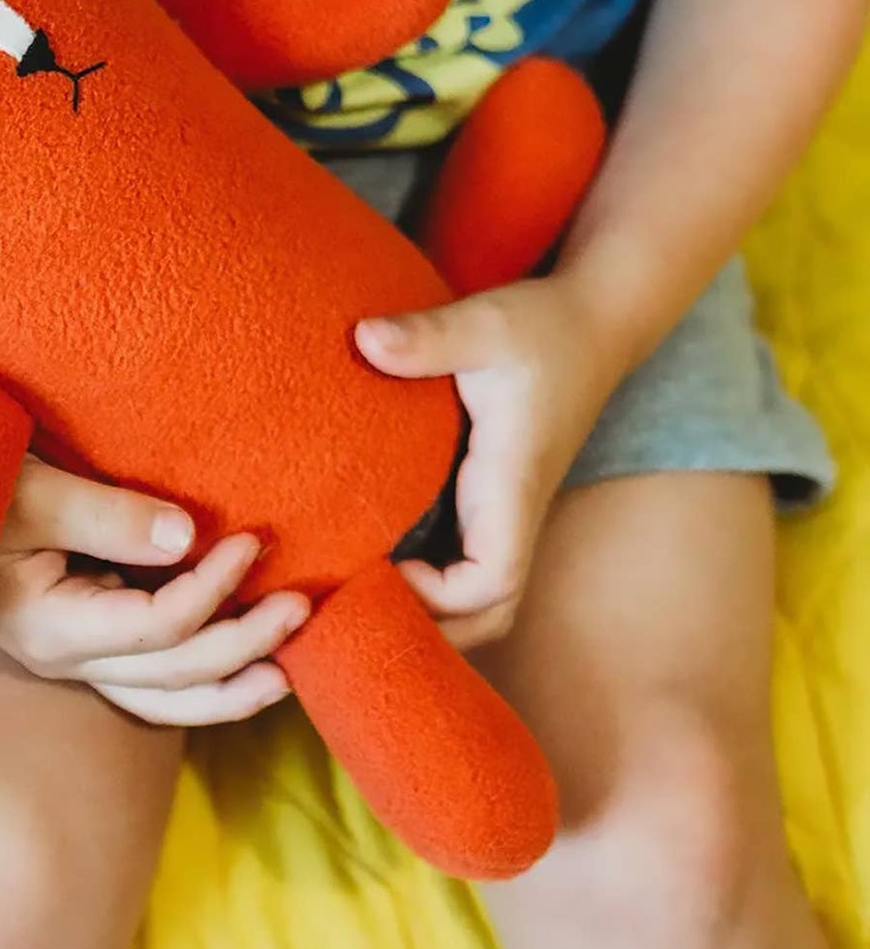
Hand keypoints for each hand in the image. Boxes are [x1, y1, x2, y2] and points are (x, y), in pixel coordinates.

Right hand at [0, 458, 310, 724]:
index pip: (154, 628)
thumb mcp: (28, 487)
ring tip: (286, 673)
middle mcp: (64, 657)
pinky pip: (153, 680)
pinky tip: (242, 668)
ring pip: (164, 698)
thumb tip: (188, 536)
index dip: (210, 591)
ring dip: (229, 684)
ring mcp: (73, 656)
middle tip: (299, 605)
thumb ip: (104, 513)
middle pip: (171, 674)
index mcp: (49, 626)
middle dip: (241, 644)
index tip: (248, 542)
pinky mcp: (83, 639)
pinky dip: (201, 679)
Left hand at [356, 273, 633, 649]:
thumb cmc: (541, 325)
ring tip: (356, 591)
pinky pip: (462, 559)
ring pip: (476, 594)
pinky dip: (425, 576)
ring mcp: (502, 508)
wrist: (592, 319)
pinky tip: (371, 554)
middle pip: (487, 614)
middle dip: (432, 630)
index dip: (437, 596)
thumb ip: (430, 336)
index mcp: (509, 486)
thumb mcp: (485, 324)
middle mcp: (509, 511)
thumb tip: (365, 339)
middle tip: (356, 602)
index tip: (385, 563)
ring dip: (428, 609)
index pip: (489, 584)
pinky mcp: (490, 494)